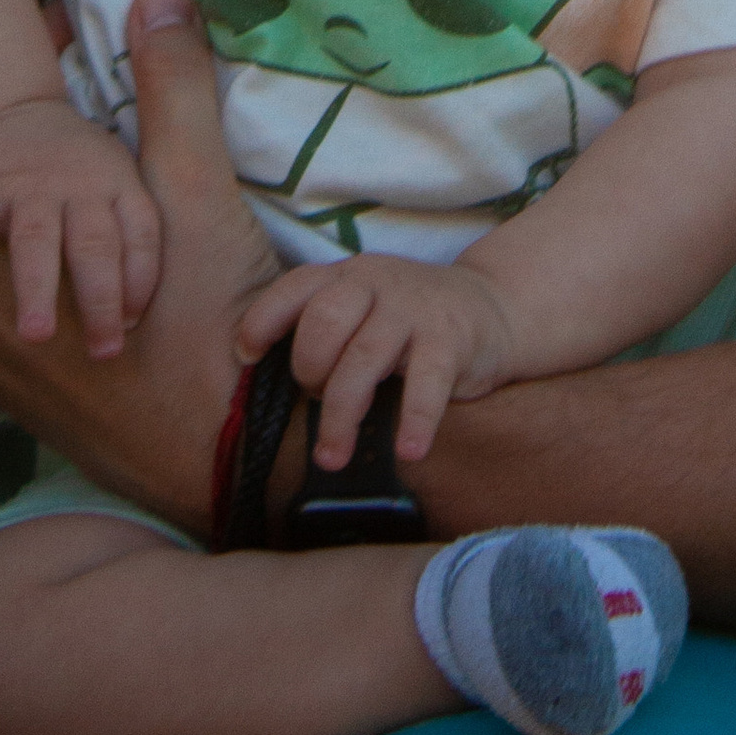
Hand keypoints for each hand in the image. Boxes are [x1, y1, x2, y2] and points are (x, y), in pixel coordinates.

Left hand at [0, 0, 285, 533]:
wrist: (230, 453)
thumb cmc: (206, 320)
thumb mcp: (194, 192)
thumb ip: (172, 89)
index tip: (11, 102)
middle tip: (35, 151)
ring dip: (7, 252)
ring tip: (54, 214)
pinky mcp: (26, 413)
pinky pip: (1, 338)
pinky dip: (21, 303)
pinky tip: (73, 288)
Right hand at [0, 96, 163, 356]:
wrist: (12, 115)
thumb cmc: (79, 178)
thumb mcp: (117, 188)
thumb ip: (128, 246)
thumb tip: (134, 324)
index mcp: (118, 188)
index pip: (140, 234)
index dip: (141, 280)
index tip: (136, 325)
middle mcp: (79, 186)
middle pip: (94, 243)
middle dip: (100, 298)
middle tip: (104, 353)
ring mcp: (29, 187)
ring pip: (35, 238)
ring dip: (37, 287)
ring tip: (35, 336)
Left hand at [239, 250, 514, 467]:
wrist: (490, 308)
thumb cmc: (407, 322)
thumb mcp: (362, 311)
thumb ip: (324, 332)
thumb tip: (266, 386)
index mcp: (346, 276)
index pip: (295, 288)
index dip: (263, 320)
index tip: (246, 358)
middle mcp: (375, 283)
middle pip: (324, 320)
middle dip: (308, 370)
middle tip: (313, 404)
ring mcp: (414, 308)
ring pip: (365, 356)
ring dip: (341, 413)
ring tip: (332, 458)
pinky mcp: (450, 338)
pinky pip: (428, 381)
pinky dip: (415, 418)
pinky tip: (408, 450)